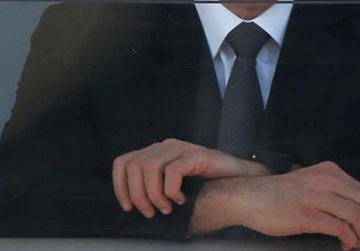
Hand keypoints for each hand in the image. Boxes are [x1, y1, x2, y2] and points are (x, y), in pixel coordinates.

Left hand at [112, 138, 267, 217]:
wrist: (239, 187)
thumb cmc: (207, 193)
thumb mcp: (173, 191)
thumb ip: (154, 193)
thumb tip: (134, 210)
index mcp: (157, 154)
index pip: (124, 162)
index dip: (120, 185)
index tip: (128, 207)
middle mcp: (166, 146)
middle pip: (133, 166)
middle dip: (138, 195)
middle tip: (152, 213)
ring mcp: (181, 148)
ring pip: (149, 168)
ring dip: (154, 194)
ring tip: (167, 208)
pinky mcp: (196, 155)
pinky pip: (172, 171)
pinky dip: (171, 190)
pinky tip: (181, 199)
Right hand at [193, 161, 359, 249]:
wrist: (249, 196)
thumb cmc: (278, 194)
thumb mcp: (310, 181)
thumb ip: (332, 190)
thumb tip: (356, 212)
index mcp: (329, 171)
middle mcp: (325, 180)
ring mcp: (316, 197)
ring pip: (356, 216)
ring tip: (355, 243)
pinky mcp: (306, 215)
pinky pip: (340, 228)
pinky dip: (348, 239)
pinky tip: (344, 244)